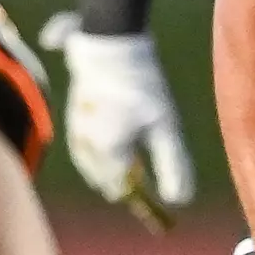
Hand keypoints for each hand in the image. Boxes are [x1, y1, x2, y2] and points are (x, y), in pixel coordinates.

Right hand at [39, 12, 195, 216]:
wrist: (110, 45)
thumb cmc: (143, 85)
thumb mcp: (165, 126)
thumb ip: (172, 164)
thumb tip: (180, 201)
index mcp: (106, 154)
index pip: (124, 191)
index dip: (143, 201)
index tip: (160, 209)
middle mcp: (86, 148)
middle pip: (107, 181)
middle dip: (128, 186)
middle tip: (150, 186)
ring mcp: (76, 131)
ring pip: (94, 166)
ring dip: (113, 170)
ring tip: (135, 168)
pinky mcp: (74, 116)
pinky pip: (87, 147)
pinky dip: (102, 153)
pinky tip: (117, 144)